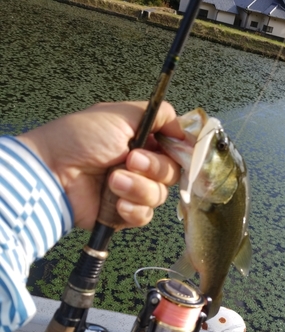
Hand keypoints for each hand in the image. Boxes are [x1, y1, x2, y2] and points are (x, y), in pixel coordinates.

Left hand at [18, 101, 183, 229]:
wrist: (53, 173)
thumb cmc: (81, 138)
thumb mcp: (120, 114)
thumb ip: (157, 114)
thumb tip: (182, 124)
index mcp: (142, 141)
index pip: (175, 149)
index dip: (180, 152)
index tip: (177, 149)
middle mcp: (140, 166)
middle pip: (171, 173)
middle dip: (154, 168)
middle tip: (130, 160)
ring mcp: (132, 191)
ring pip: (159, 196)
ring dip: (138, 188)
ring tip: (113, 181)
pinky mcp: (123, 214)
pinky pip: (144, 216)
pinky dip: (132, 209)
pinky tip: (116, 203)